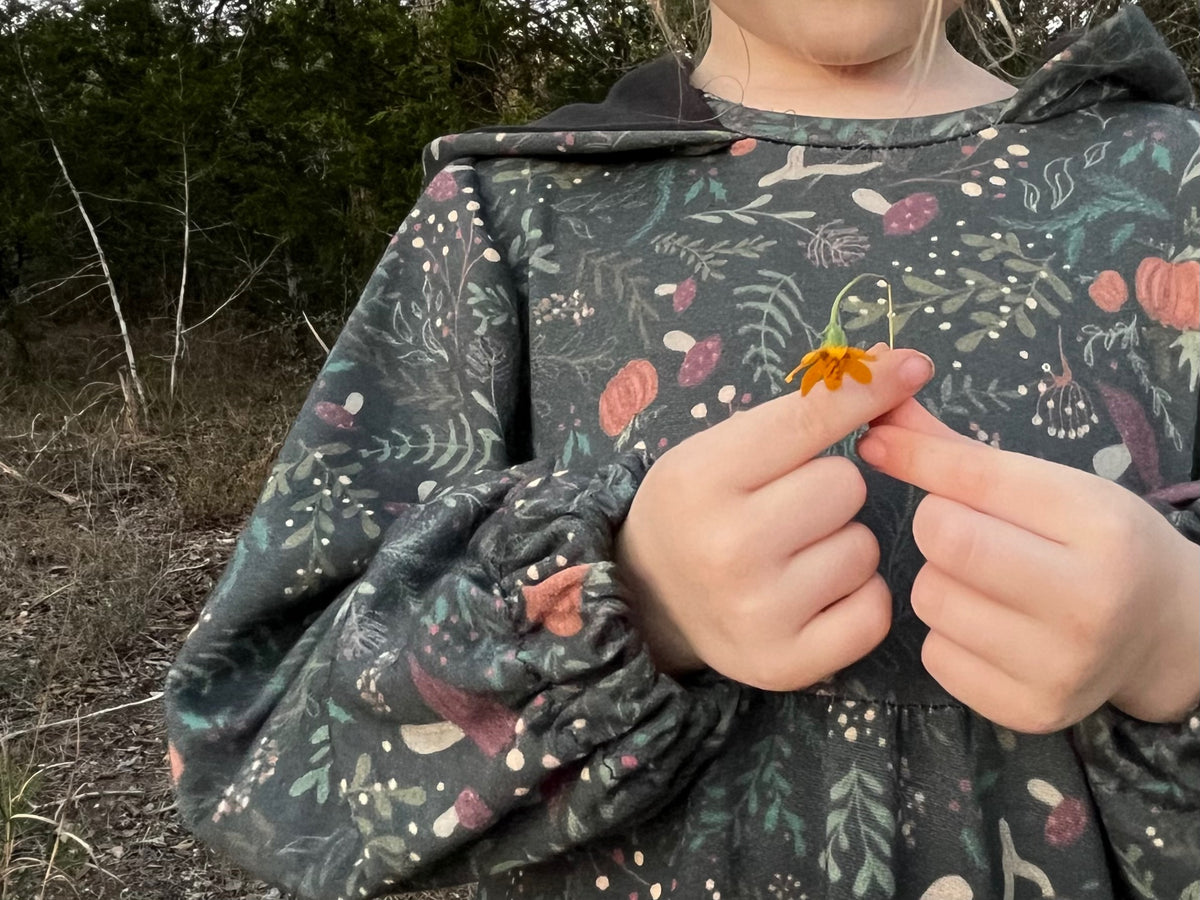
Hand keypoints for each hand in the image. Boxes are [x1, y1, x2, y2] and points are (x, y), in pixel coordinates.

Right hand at [616, 346, 934, 690]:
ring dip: (842, 544)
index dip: (866, 388)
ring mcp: (758, 613)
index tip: (912, 366)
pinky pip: (875, 609)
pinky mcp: (787, 664)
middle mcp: (727, 549)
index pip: (808, 420)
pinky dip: (856, 597)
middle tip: (787, 508)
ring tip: (793, 555)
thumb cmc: (697, 509)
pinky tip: (814, 594)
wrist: (649, 600)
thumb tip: (898, 367)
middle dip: (829, 489)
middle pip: (847, 486)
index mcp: (701, 480)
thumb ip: (801, 412)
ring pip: (866, 548)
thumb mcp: (719, 448)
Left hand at [858, 399, 1199, 731]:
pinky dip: (946, 636)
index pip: (976, 480)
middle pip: (944, 539)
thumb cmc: (1096, 543)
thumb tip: (877, 412)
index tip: (877, 442)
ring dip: (939, 581)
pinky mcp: (1030, 709)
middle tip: (964, 531)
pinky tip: (990, 628)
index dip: (916, 456)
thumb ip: (960, 453)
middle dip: (937, 525)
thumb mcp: (1052, 485)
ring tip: (986, 582)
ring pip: (929, 598)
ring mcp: (1061, 665)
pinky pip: (934, 655)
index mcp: (1099, 525)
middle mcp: (1088, 600)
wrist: (1162, 633)